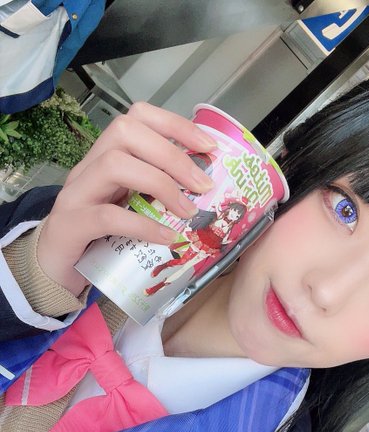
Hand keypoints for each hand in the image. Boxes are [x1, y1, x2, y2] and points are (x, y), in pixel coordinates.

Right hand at [37, 102, 216, 295]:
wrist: (55, 271)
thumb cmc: (99, 238)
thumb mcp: (130, 208)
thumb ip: (156, 194)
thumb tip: (205, 190)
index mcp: (106, 158)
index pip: (137, 118)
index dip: (175, 125)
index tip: (208, 147)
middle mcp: (88, 168)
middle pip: (125, 132)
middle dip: (171, 154)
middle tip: (203, 185)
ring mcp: (76, 195)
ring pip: (113, 165)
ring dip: (160, 184)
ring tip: (188, 211)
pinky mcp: (70, 226)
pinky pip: (107, 217)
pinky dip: (142, 225)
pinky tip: (167, 237)